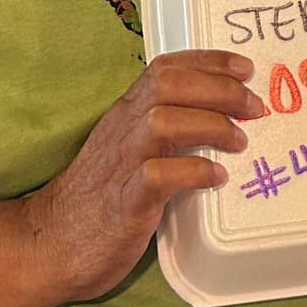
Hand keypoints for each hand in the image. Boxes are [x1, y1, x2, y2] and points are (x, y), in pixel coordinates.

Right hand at [20, 51, 263, 301]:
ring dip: (210, 126)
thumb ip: (168, 128)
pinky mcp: (123, 203)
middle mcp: (123, 130)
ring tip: (239, 143)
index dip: (210, 62)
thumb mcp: (133, 149)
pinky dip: (192, 172)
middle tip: (254, 109)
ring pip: (161, 122)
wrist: (52, 244)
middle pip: (168, 85)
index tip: (246, 69)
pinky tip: (215, 179)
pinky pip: (156, 176)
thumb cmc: (104, 196)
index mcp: (127, 114)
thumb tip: (225, 116)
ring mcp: (120, 165)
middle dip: (219, 89)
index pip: (166, 68)